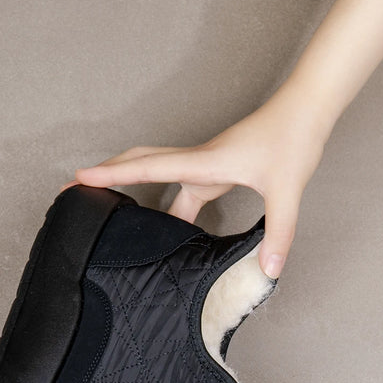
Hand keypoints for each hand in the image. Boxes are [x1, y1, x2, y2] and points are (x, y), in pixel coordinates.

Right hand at [72, 92, 330, 277]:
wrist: (306, 111)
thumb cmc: (294, 140)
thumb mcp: (288, 192)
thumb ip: (279, 234)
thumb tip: (268, 271)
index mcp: (206, 162)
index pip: (150, 168)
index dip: (113, 174)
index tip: (79, 178)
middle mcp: (200, 161)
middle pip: (142, 164)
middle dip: (109, 175)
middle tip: (76, 189)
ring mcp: (207, 165)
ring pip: (161, 176)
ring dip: (135, 188)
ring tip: (113, 214)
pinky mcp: (218, 170)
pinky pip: (183, 188)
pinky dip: (168, 205)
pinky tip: (170, 228)